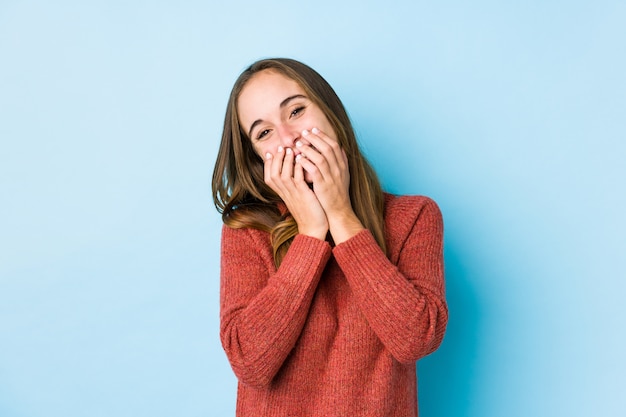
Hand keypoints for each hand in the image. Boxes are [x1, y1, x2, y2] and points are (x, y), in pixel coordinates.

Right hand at [264, 145, 327, 239]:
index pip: (268, 176)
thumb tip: (293, 169)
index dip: (269, 164)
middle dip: (276, 159)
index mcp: (282, 193)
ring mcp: (293, 194)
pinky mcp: (303, 195)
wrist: (313, 227)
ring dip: (286, 161)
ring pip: (283, 175)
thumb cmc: (307, 210)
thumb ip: (293, 183)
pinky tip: (302, 160)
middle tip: (281, 147)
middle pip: (273, 174)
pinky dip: (298, 169)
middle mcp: (285, 193)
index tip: (271, 152)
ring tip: (291, 150)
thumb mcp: (296, 196)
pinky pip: (298, 180)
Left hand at [294, 128, 363, 243]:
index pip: (334, 145)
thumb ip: (342, 162)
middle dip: (315, 138)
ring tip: (298, 144)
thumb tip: (340, 148)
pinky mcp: (323, 186)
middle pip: (328, 148)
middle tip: (304, 132)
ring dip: (309, 149)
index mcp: (342, 166)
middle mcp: (338, 170)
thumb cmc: (338, 194)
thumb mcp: (343, 176)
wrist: (339, 211)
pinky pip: (314, 171)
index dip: (324, 136)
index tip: (314, 129)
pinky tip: (298, 159)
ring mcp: (331, 178)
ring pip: (321, 158)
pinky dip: (306, 163)